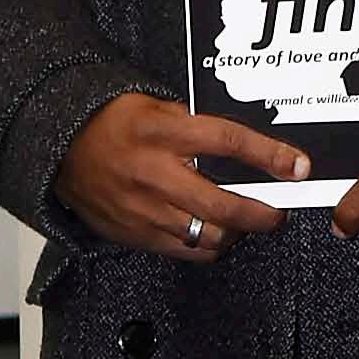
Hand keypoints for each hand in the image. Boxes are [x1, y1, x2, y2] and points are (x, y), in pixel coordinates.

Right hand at [55, 93, 312, 259]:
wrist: (61, 148)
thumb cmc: (112, 123)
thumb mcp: (156, 106)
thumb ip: (197, 125)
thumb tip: (246, 145)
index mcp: (163, 132)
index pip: (227, 143)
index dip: (268, 156)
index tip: (297, 166)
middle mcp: (155, 174)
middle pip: (223, 206)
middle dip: (263, 214)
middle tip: (277, 213)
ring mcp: (144, 209)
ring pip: (208, 236)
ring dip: (236, 234)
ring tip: (243, 223)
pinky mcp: (136, 234)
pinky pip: (186, 251)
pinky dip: (209, 246)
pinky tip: (214, 234)